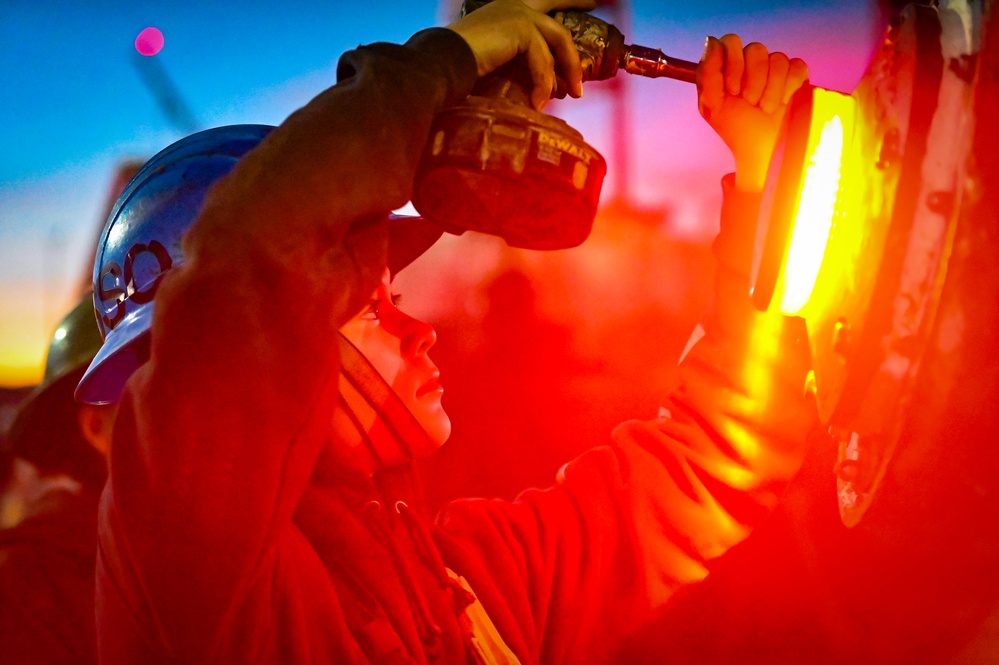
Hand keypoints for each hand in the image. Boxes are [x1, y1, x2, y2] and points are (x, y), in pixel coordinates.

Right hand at [448, 0, 596, 110]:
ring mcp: (518, 13)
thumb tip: (538, 87)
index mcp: (505, 8)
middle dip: (577, 3)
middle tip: (595, 11)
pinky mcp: (520, 28)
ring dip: (568, 70)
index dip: (564, 0)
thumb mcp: (494, 61)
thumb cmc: (458, 67)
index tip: (587, 1)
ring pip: (558, 41)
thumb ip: (515, 63)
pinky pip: (543, 61)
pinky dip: (543, 84)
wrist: (442, 62)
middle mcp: (513, 5)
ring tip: (572, 94)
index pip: (541, 1)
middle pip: (556, 8)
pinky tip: (538, 102)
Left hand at [697, 34, 808, 190]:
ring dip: (770, 89)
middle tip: (750, 102)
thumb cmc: (735, 128)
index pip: (731, 42)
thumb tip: (711, 40)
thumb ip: (707, 74)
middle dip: (753, 80)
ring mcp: (775, 67)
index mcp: (728, 66)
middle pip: (756, 48)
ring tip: (765, 108)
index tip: (733, 90)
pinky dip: (788, 87)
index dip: (733, 62)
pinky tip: (783, 102)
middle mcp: (751, 62)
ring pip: (777, 58)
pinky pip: (796, 66)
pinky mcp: (796, 75)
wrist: (763, 149)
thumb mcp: (712, 106)